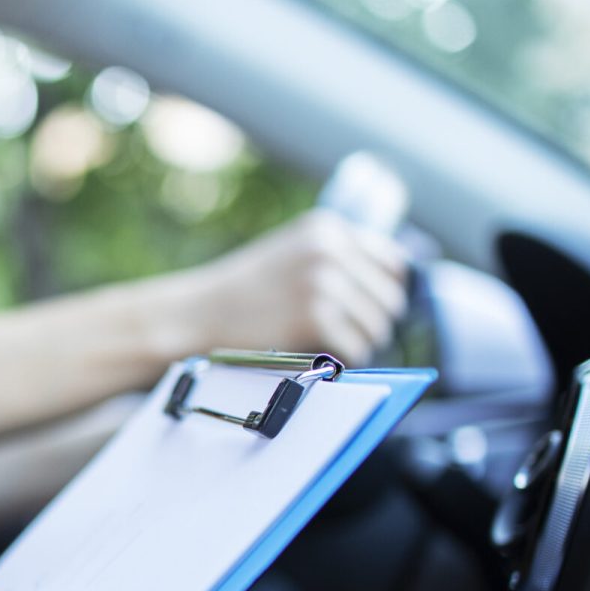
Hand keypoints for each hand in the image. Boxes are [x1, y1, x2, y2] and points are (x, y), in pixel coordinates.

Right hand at [177, 210, 409, 364]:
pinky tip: (320, 358)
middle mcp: (330, 250)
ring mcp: (323, 283)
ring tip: (329, 349)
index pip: (393, 263)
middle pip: (391, 299)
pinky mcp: (316, 318)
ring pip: (378, 328)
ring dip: (361, 345)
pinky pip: (357, 350)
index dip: (387, 293)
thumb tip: (394, 285)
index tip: (372, 312)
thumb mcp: (291, 255)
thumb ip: (335, 259)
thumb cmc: (242, 294)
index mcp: (328, 228)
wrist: (195, 315)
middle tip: (347, 339)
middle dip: (374, 324)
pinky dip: (344, 361)